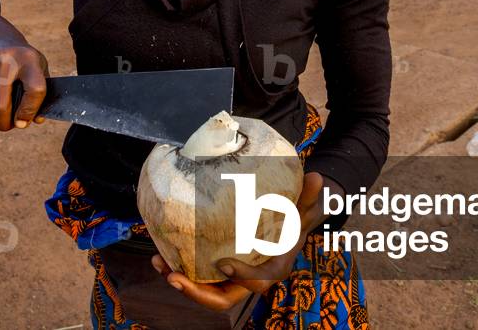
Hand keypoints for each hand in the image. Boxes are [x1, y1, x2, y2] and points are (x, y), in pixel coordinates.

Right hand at [0, 42, 48, 131]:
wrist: (0, 39)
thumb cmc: (24, 64)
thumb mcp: (39, 73)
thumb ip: (39, 98)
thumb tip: (27, 122)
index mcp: (30, 60)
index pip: (34, 90)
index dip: (28, 112)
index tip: (22, 123)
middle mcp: (6, 57)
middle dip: (2, 124)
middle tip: (6, 127)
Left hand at [150, 172, 330, 311]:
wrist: (290, 220)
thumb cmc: (297, 213)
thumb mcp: (306, 204)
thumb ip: (309, 195)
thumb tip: (319, 178)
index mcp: (275, 267)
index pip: (260, 282)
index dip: (243, 278)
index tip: (225, 265)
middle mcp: (252, 277)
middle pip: (224, 298)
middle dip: (197, 293)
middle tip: (174, 277)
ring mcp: (234, 276)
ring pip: (206, 290)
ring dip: (181, 281)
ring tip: (159, 262)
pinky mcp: (220, 268)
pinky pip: (199, 276)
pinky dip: (180, 268)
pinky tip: (161, 254)